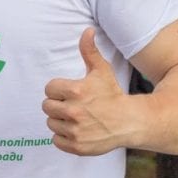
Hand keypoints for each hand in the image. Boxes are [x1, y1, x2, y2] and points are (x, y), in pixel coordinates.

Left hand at [42, 29, 128, 155]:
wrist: (130, 121)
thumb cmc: (113, 94)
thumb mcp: (101, 70)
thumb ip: (89, 51)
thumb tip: (87, 30)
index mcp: (75, 91)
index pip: (49, 89)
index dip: (59, 90)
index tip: (71, 92)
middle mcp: (73, 111)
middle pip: (47, 106)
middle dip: (58, 105)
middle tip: (74, 105)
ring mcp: (75, 130)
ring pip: (51, 123)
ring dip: (60, 121)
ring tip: (77, 118)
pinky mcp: (77, 146)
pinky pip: (56, 140)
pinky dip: (63, 137)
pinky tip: (77, 130)